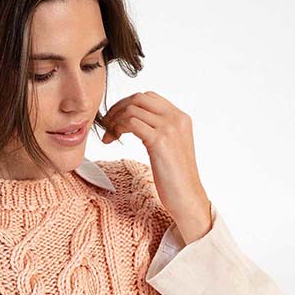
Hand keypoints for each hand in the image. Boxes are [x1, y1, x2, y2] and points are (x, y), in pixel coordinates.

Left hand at [100, 90, 211, 238]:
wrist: (187, 197)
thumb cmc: (176, 178)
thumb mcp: (170, 147)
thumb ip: (159, 131)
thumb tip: (135, 122)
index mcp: (181, 118)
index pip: (149, 97)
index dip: (128, 104)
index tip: (116, 119)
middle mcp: (177, 118)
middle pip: (139, 98)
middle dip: (118, 108)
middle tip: (107, 125)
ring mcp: (169, 128)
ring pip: (133, 109)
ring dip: (114, 119)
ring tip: (109, 136)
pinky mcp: (160, 141)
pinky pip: (131, 122)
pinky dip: (117, 127)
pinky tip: (112, 140)